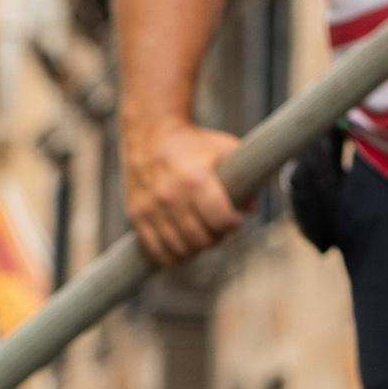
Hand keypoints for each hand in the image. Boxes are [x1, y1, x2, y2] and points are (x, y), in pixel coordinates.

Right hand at [121, 118, 242, 265]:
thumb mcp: (225, 150)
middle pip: (202, 239)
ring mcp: (152, 208)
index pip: (221, 221)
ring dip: (196, 249)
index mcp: (196, 180)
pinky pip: (157, 251)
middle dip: (215, 237)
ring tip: (200, 236)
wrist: (151, 131)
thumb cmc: (194, 143)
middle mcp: (172, 196)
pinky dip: (173, 256)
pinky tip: (182, 248)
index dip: (232, 224)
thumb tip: (250, 210)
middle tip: (217, 228)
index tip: (232, 218)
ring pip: (180, 250)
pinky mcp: (137, 215)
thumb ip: (243, 178)